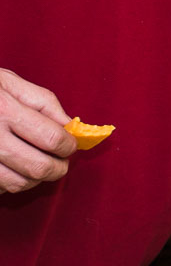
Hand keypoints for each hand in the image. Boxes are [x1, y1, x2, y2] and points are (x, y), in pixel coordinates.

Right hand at [0, 68, 74, 193]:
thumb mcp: (9, 82)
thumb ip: (43, 103)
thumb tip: (69, 126)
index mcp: (4, 110)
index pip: (51, 139)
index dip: (68, 145)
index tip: (70, 145)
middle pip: (38, 167)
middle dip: (58, 168)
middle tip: (60, 162)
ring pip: (18, 183)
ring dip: (35, 178)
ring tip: (37, 165)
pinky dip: (10, 183)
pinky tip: (12, 168)